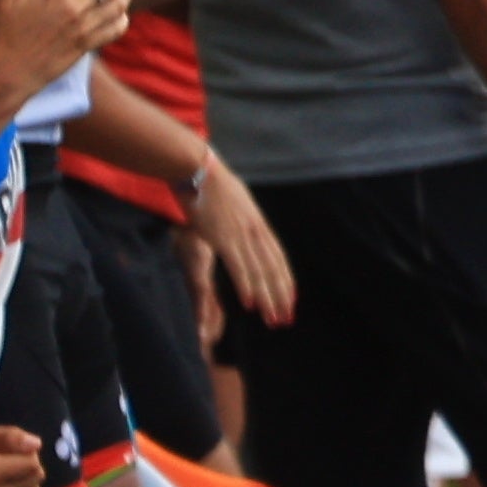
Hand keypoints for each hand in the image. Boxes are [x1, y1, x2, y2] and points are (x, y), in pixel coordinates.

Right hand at [186, 158, 296, 327]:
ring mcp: (240, 234)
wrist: (195, 168)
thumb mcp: (236, 201)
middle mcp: (254, 230)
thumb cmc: (210, 182)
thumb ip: (243, 219)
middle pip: (273, 269)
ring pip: (259, 272)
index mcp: (258, 223)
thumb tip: (246, 226)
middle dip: (281, 296)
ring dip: (267, 298)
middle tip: (285, 318)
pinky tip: (250, 303)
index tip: (291, 299)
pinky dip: (246, 285)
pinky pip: (238, 266)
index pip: (278, 257)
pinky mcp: (222, 236)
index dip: (285, 279)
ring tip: (272, 319)